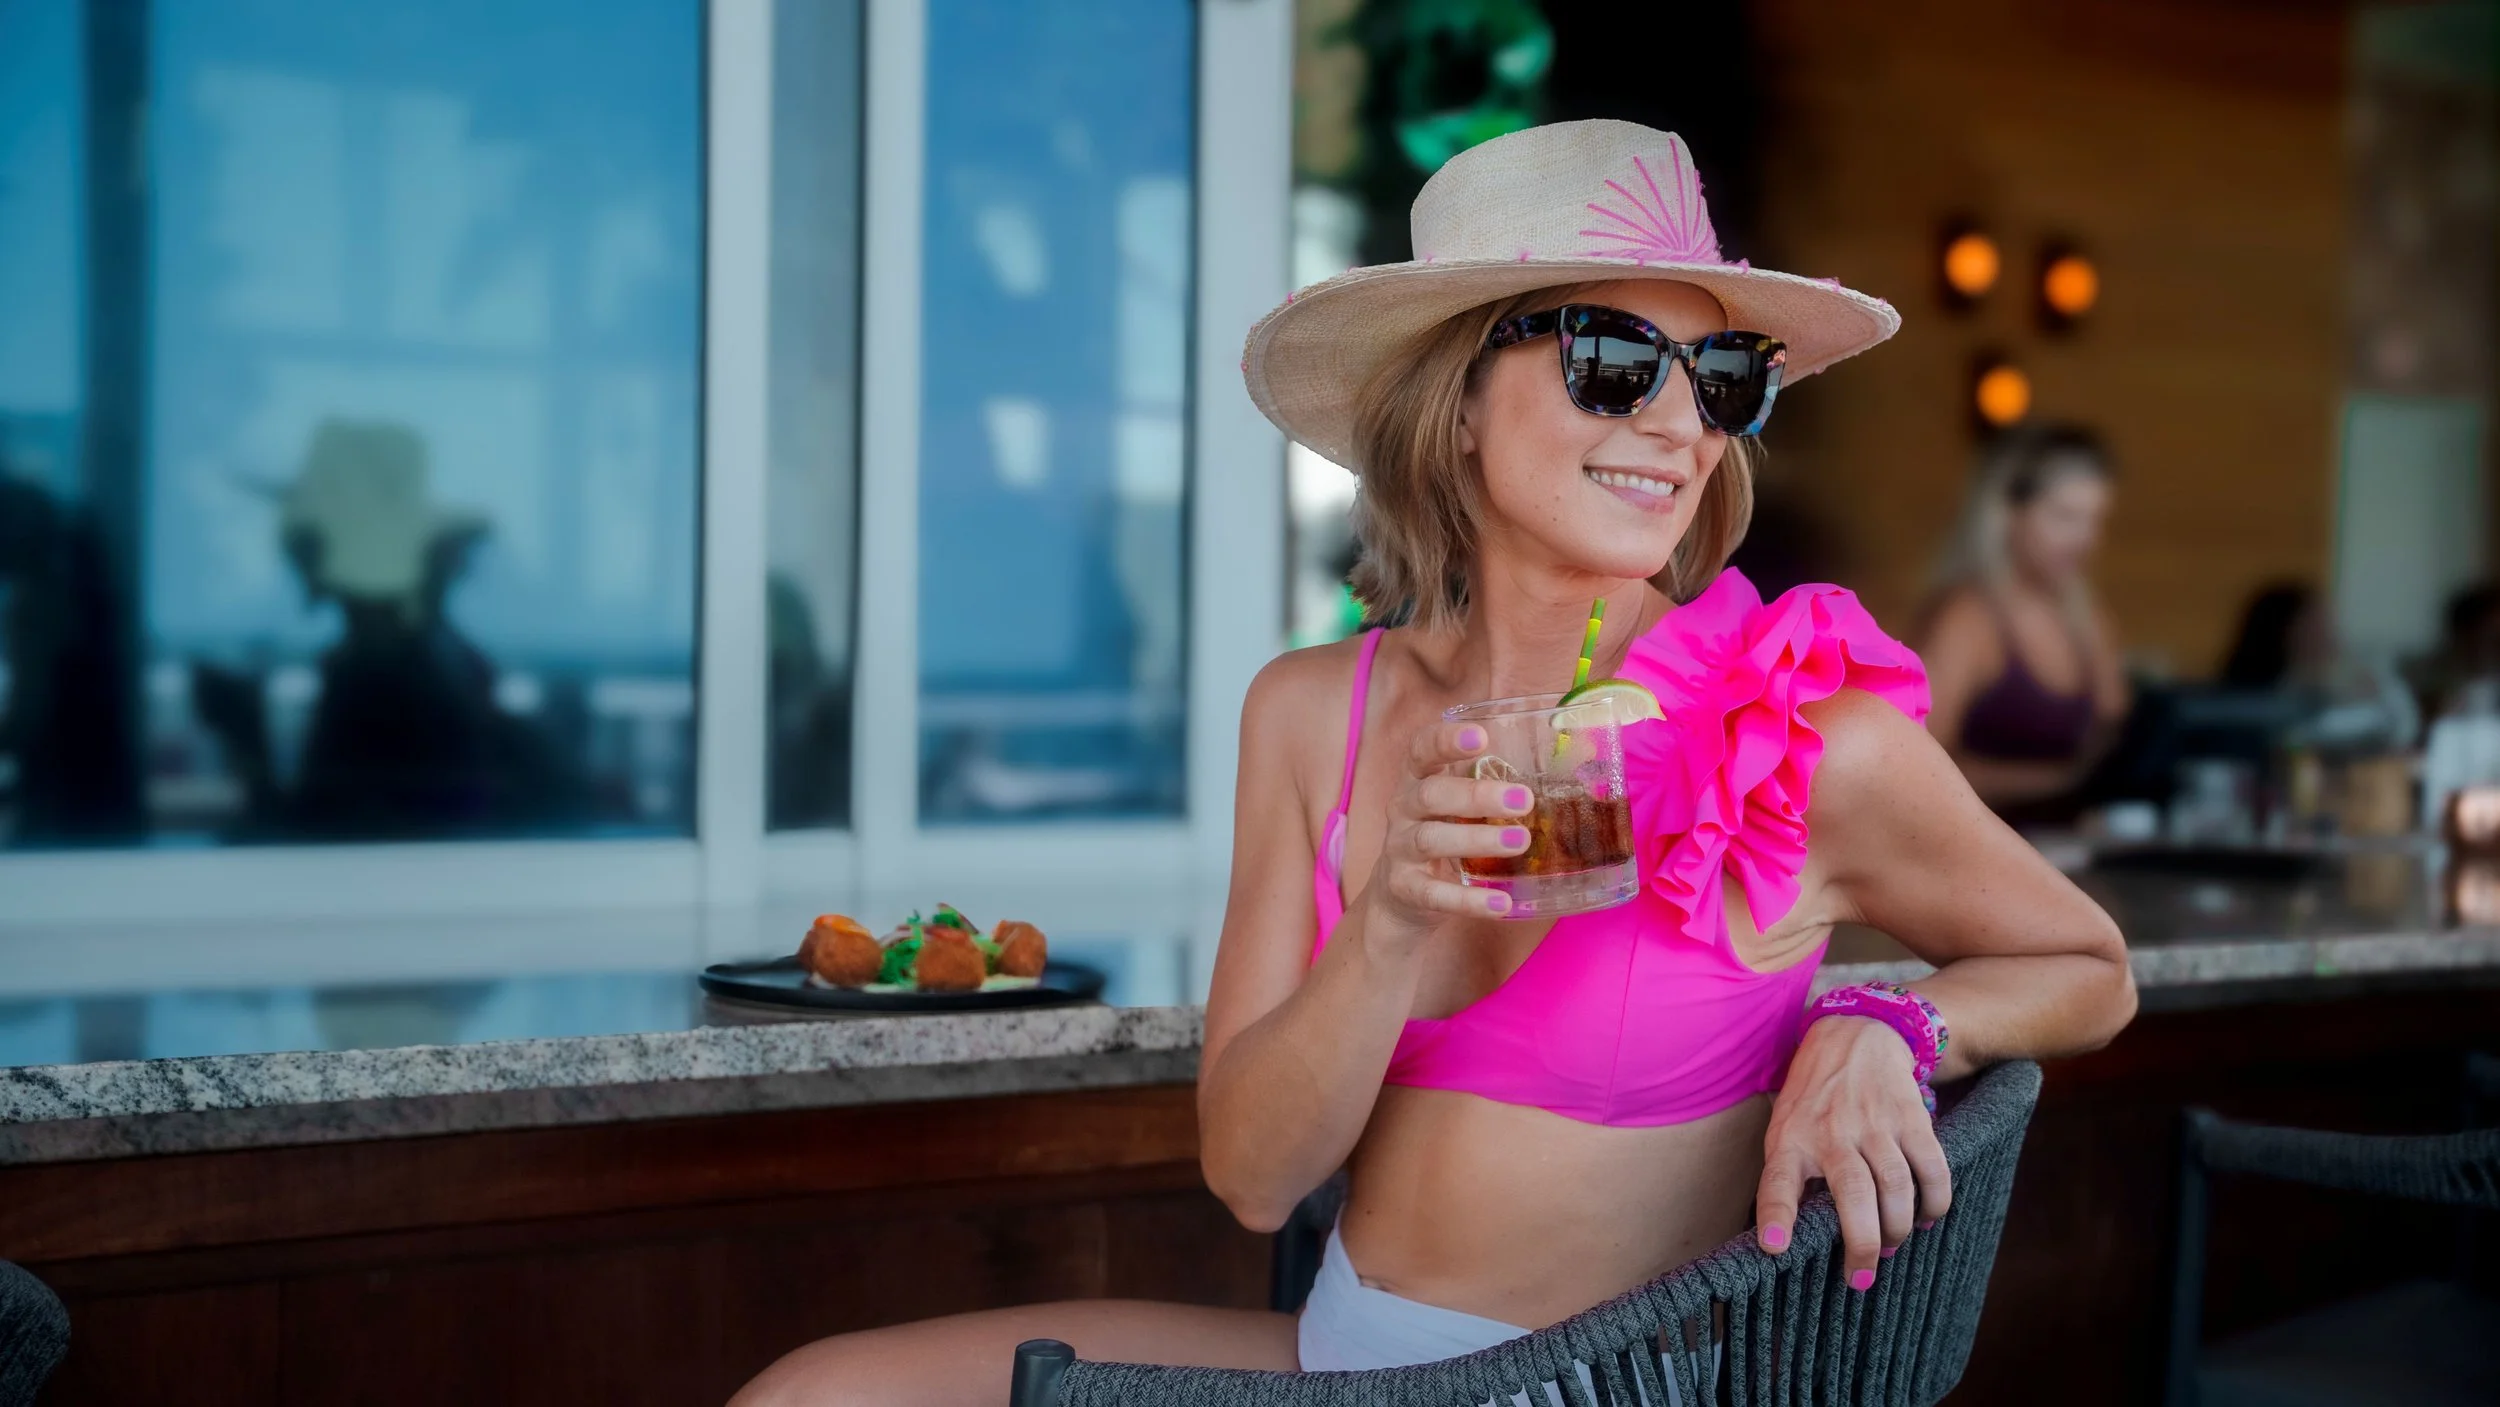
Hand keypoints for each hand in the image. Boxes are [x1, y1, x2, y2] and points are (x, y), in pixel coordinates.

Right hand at [1359, 720, 1533, 946]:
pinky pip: (1433, 894)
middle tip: (1523, 800)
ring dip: (1477, 839)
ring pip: (1432, 839)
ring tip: (1521, 842)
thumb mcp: (1459, 806)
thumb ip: (1494, 787)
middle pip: (1432, 794)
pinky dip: (1468, 900)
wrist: (1402, 895)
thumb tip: (1574, 770)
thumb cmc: (1445, 834)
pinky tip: (1501, 903)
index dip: (1446, 740)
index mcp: (1418, 779)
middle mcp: (1403, 809)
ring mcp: (1399, 849)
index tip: (1481, 737)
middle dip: (1476, 795)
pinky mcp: (1404, 888)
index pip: (1422, 749)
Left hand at [1753, 1015, 1951, 1289]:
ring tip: (1892, 1244)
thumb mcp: (1785, 1129)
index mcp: (1791, 1141)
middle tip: (1862, 1277)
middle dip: (1862, 1243)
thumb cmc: (1813, 1098)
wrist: (1856, 1035)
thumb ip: (1790, 1177)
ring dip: (1899, 1227)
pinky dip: (1935, 1201)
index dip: (1776, 1218)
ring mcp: (1874, 1124)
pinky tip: (1928, 1217)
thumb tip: (1792, 1240)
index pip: (1776, 1183)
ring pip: (1896, 1188)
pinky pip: (1932, 1169)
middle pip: (1854, 1195)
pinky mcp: (1910, 1118)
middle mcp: (1831, 1133)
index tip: (1774, 1249)